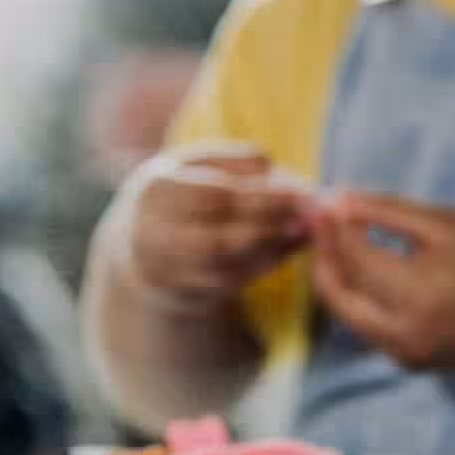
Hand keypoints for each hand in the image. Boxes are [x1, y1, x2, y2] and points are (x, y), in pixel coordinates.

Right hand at [121, 144, 312, 312]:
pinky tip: (290, 247)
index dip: (264, 196)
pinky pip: (230, 282)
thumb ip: (235, 162)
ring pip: (227, 264)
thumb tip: (272, 166)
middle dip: (272, 226)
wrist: (144, 241)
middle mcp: (152, 235)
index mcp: (157, 191)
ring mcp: (165, 270)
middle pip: (220, 237)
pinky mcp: (183, 292)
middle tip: (310, 215)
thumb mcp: (200, 165)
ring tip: (305, 229)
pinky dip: (265, 264)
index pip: (215, 197)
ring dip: (272, 247)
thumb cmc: (186, 190)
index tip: (303, 191)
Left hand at [310, 194, 454, 372]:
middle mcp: (406, 332)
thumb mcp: (451, 226)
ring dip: (337, 278)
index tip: (323, 202)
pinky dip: (361, 298)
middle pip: (337, 295)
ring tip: (340, 241)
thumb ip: (391, 212)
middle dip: (322, 257)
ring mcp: (406, 354)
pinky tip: (367, 269)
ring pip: (348, 314)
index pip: (355, 258)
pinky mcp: (411, 363)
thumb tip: (338, 201)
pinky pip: (369, 327)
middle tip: (320, 225)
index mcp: (421, 293)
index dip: (333, 228)